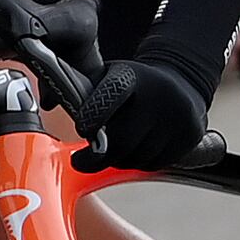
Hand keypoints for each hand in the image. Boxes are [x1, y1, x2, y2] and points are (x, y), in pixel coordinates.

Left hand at [74, 51, 211, 176]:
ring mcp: (179, 116)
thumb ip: (83, 91)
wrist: (180, 82)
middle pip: (123, 139)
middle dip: (97, 156)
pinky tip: (134, 152)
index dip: (93, 116)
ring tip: (109, 153)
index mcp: (132, 76)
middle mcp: (159, 94)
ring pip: (137, 156)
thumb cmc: (129, 86)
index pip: (110, 96)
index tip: (80, 130)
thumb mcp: (108, 76)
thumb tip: (49, 103)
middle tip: (81, 162)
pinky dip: (139, 164)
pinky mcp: (190, 135)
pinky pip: (156, 163)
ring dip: (118, 161)